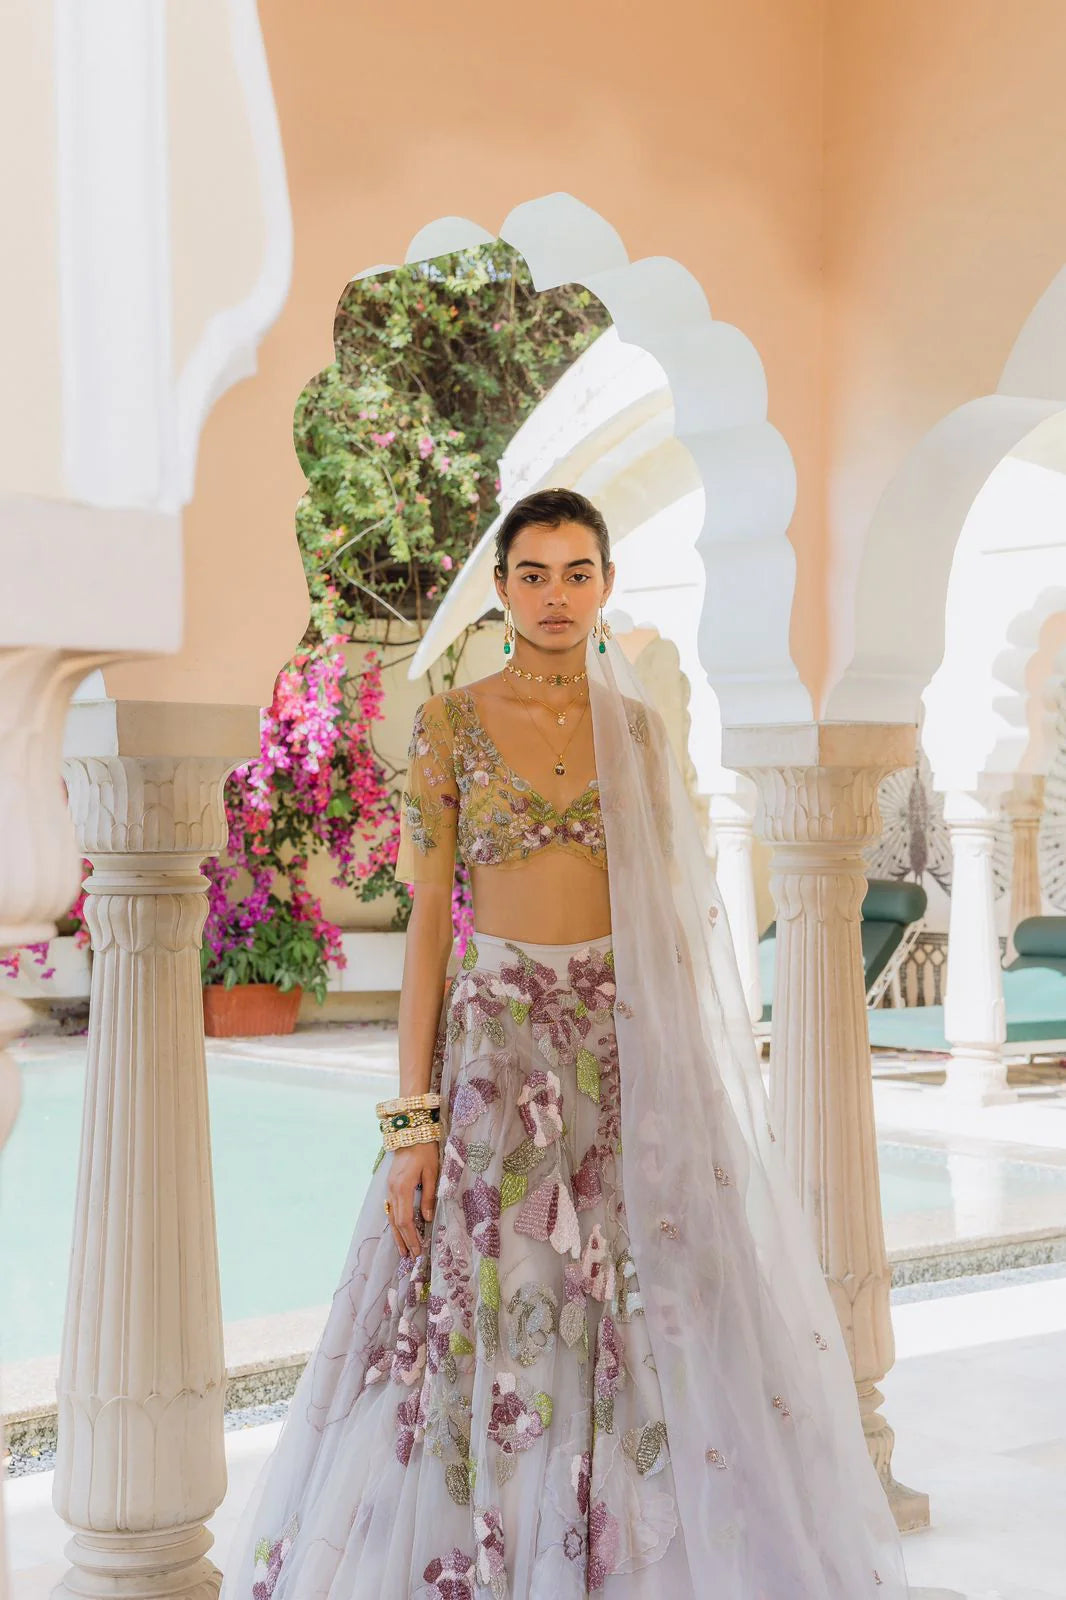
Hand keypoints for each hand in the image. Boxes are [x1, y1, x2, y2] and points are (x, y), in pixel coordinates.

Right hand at [386, 1141, 438, 1258]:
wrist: (410, 1133)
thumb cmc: (425, 1151)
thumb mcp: (432, 1172)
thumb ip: (428, 1196)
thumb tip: (427, 1219)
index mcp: (403, 1188)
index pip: (405, 1220)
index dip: (411, 1237)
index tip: (418, 1250)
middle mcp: (392, 1191)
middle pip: (396, 1222)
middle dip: (404, 1240)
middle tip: (410, 1257)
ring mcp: (389, 1188)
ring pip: (391, 1217)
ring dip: (397, 1235)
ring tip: (402, 1251)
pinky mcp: (390, 1186)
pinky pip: (391, 1209)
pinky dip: (395, 1223)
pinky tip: (398, 1231)